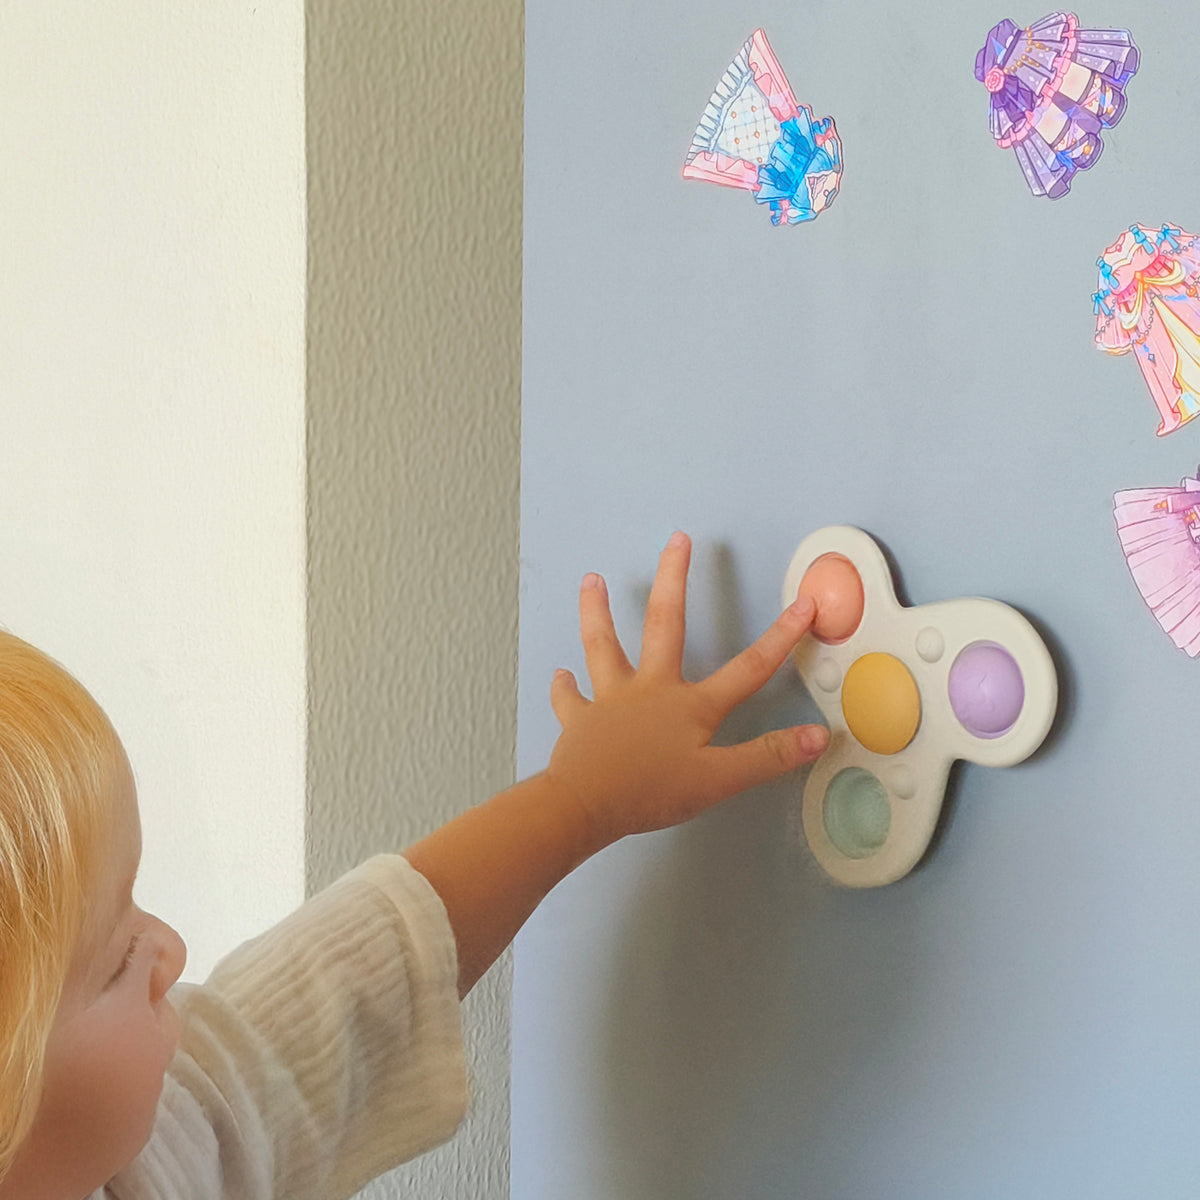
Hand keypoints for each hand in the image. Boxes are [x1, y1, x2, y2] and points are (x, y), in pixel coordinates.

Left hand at [546, 531, 829, 847]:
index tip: (803, 605)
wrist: (584, 803)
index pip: (748, 668)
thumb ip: (767, 757)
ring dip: (597, 611)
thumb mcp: (719, 780)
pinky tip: (560, 675)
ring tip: (591, 579)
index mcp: (690, 705)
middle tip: (677, 540)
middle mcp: (650, 689)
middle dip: (674, 578)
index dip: (781, 637)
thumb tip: (817, 737)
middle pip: (664, 623)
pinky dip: (565, 687)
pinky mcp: (580, 720)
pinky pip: (571, 699)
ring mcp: (611, 700)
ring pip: (603, 645)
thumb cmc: (650, 792)